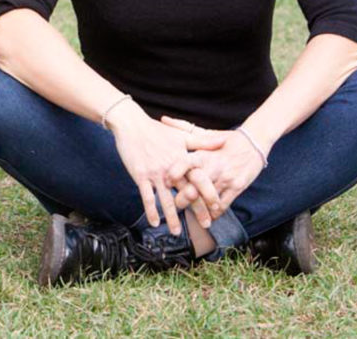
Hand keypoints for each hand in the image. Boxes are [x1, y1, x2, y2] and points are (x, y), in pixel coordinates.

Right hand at [107, 103, 224, 234]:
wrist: (132, 124)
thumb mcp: (181, 134)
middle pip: (186, 192)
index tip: (219, 206)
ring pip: (166, 199)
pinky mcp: (141, 175)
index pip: (199, 179)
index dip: (209, 193)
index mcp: (182, 159)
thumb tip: (223, 142)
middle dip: (197, 209)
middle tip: (207, 224)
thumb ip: (203, 141)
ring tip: (177, 232)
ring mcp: (155, 173)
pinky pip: (147, 196)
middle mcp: (170, 168)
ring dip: (172, 216)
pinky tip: (154, 222)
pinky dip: (150, 210)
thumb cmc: (157, 130)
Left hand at [167, 125, 266, 217]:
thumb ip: (183, 129)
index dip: (176, 172)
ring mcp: (227, 178)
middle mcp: (215, 166)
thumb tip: (163, 119)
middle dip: (184, 197)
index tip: (167, 180)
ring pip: (209, 199)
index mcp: (205, 153)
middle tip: (176, 203)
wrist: (254, 143)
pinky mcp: (237, 188)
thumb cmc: (225, 138)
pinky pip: (224, 205)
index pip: (187, 162)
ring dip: (199, 208)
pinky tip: (208, 215)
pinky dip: (214, 212)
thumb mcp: (205, 133)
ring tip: (190, 213)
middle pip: (196, 186)